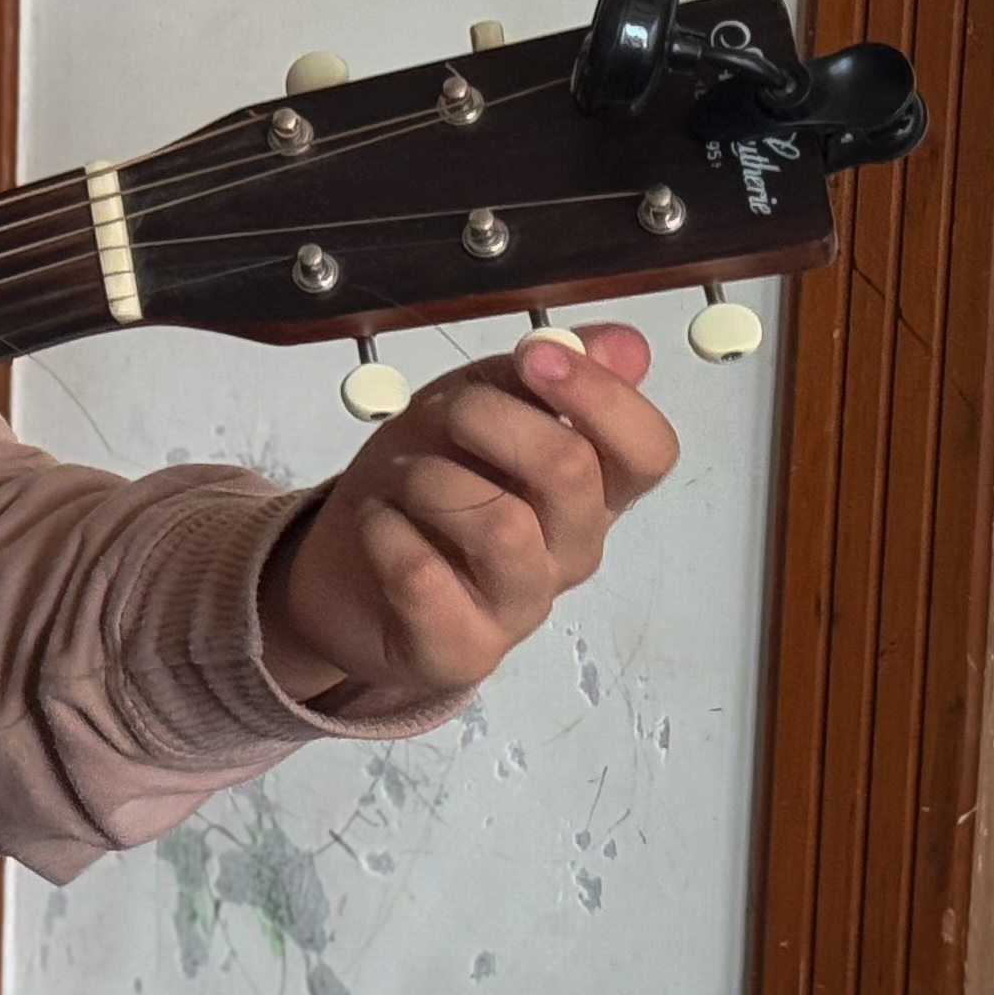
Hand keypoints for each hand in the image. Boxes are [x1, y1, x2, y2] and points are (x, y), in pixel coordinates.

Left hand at [261, 326, 679, 709]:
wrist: (346, 574)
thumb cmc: (424, 485)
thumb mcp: (474, 408)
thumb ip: (541, 377)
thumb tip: (621, 345)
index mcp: (592, 489)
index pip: (647, 450)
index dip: (602, 397)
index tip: (535, 356)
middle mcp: (570, 550)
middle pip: (571, 472)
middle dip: (490, 417)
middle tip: (441, 414)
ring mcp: (521, 605)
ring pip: (499, 525)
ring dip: (429, 478)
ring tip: (398, 476)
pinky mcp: (460, 649)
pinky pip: (425, 579)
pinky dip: (386, 533)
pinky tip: (376, 523)